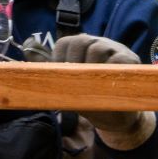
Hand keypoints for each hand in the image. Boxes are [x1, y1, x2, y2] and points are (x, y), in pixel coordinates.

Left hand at [50, 34, 155, 148]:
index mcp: (81, 48)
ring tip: (88, 85)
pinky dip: (108, 70)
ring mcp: (115, 50)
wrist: (118, 118)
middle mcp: (98, 43)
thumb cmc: (92, 98)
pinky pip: (117, 59)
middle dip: (73, 62)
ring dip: (89, 67)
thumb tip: (26, 49)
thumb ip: (50, 70)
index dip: (59, 59)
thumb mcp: (69, 86)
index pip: (65, 43)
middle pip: (81, 40)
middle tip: (73, 82)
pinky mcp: (131, 61)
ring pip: (98, 48)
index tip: (60, 77)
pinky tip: (104, 84)